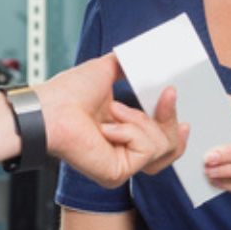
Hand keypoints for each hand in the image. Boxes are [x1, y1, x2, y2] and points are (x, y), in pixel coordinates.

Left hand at [37, 54, 187, 188]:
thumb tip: (145, 56)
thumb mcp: (106, 70)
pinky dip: (130, 131)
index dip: (173, 126)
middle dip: (169, 118)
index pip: (160, 139)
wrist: (51, 108)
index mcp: (122, 132)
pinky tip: (108, 126)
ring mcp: (121, 165)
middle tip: (167, 95)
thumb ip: (127, 65)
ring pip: (161, 147)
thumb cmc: (67, 93)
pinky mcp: (118, 173)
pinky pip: (146, 150)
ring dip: (141, 121)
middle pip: (168, 147)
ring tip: (115, 111)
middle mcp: (122, 151)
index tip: (178, 106)